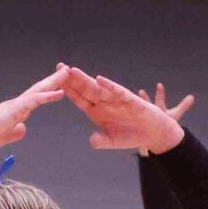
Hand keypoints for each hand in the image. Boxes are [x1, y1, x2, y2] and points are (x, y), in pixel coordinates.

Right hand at [0, 65, 69, 153]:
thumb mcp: (5, 137)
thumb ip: (15, 132)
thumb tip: (23, 128)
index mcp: (16, 110)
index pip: (36, 97)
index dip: (49, 90)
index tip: (61, 84)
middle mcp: (17, 104)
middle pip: (39, 89)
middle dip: (54, 80)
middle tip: (68, 70)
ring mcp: (15, 105)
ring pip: (38, 90)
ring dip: (54, 82)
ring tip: (67, 73)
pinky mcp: (13, 110)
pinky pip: (33, 101)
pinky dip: (47, 96)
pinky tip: (60, 92)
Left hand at [62, 67, 187, 154]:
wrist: (153, 133)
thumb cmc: (132, 135)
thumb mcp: (114, 141)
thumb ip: (102, 141)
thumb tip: (92, 140)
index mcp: (97, 112)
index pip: (80, 99)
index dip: (68, 91)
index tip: (54, 83)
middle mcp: (105, 103)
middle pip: (85, 89)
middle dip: (72, 79)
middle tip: (59, 67)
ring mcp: (116, 99)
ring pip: (98, 88)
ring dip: (86, 79)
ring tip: (73, 71)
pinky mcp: (130, 99)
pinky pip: (118, 91)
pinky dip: (109, 86)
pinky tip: (99, 80)